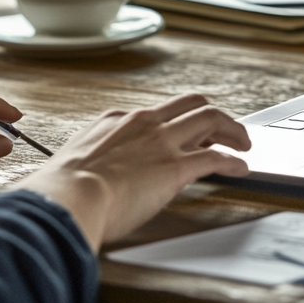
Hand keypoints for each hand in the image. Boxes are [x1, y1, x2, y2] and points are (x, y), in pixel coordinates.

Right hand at [11, 94, 250, 251]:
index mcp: (114, 121)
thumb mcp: (70, 166)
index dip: (174, 124)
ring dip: (233, 130)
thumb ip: (85, 166)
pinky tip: (240, 169)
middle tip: (226, 130)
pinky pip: (217, 156)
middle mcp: (142, 123)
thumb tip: (79, 183)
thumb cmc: (59, 193)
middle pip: (190, 104)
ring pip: (211, 118)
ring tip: (244, 144)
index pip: (154, 113)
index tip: (182, 136)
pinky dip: (234, 160)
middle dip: (212, 114)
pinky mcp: (176, 166)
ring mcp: (161, 141)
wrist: (65, 199)